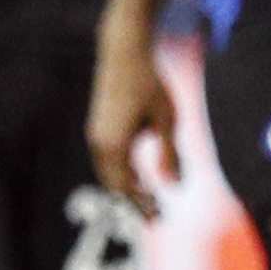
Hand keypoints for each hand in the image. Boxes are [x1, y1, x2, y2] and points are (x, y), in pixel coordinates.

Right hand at [85, 27, 179, 219]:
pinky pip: (107, 158)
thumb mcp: (166, 120)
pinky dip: (121, 171)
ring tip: (146, 198)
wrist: (123, 51)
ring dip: (126, 186)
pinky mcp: (98, 125)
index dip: (140, 205)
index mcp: (114, 145)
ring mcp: (95, 133)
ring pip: (108, 171)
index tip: (157, 219)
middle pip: (112, 183)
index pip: (124, 188)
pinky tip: (136, 173)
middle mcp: (99, 142)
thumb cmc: (148, 83)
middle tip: (154, 216)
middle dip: (132, 201)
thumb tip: (174, 186)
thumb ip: (170, 154)